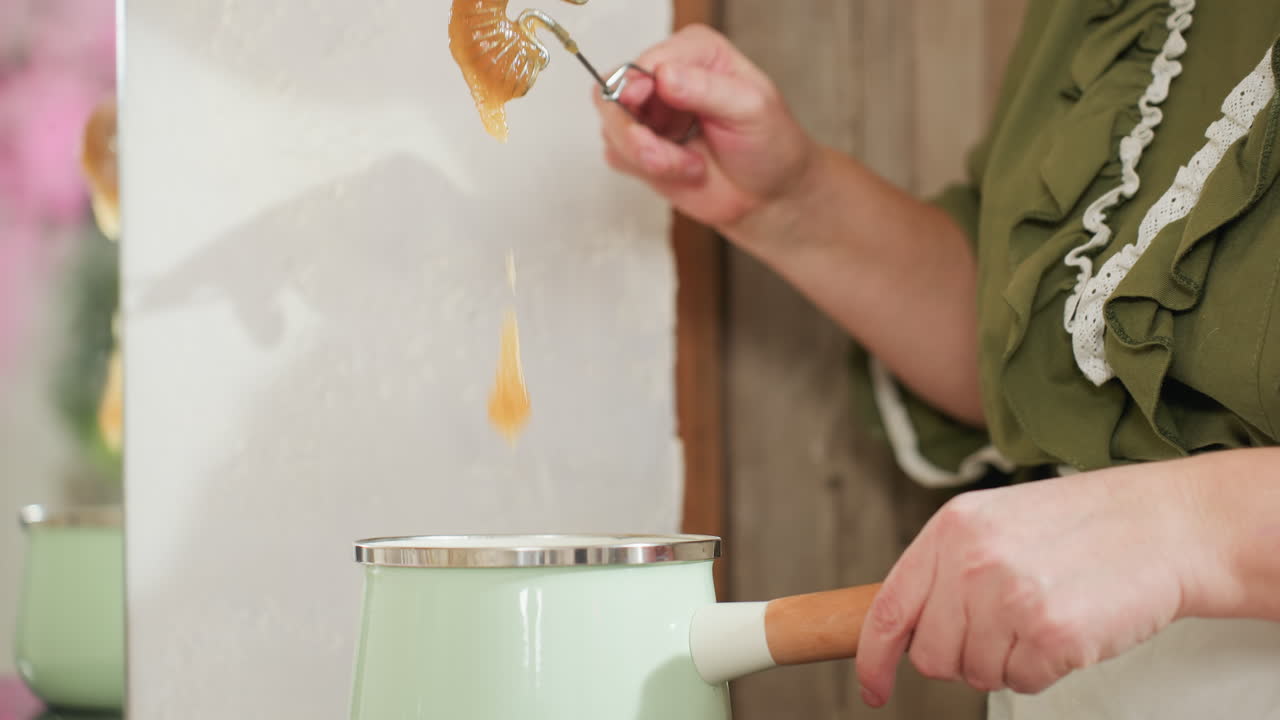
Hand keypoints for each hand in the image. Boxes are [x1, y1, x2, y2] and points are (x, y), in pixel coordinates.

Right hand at [591, 24, 817, 237]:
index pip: (646, 60)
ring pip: (612, 128)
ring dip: (647, 156)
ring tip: (691, 166)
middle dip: (634, 131)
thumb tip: (665, 76)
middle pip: (614, 92)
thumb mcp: (751, 109)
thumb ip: (707, 89)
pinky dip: (646, 170)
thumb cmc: (769, 145)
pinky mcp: (640, 148)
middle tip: (661, 155)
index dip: (638, 84)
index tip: (644, 103)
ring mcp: (650, 115)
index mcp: (696, 53)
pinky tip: (683, 171)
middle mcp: (666, 79)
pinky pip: (617, 156)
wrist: (769, 194)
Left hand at [854, 465, 1210, 703]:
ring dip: (1009, 660)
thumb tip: (909, 626)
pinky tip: (1068, 629)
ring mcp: (1009, 597)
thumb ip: (948, 567)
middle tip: (1006, 629)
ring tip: (1044, 616)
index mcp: (950, 529)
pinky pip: (1023, 683)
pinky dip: (1045, 669)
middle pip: (932, 655)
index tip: (872, 686)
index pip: (889, 608)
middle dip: (963, 657)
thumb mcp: (997, 523)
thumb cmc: (1084, 526)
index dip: (873, 658)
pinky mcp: (1050, 632)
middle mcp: (971, 561)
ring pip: (977, 673)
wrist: (1163, 525)